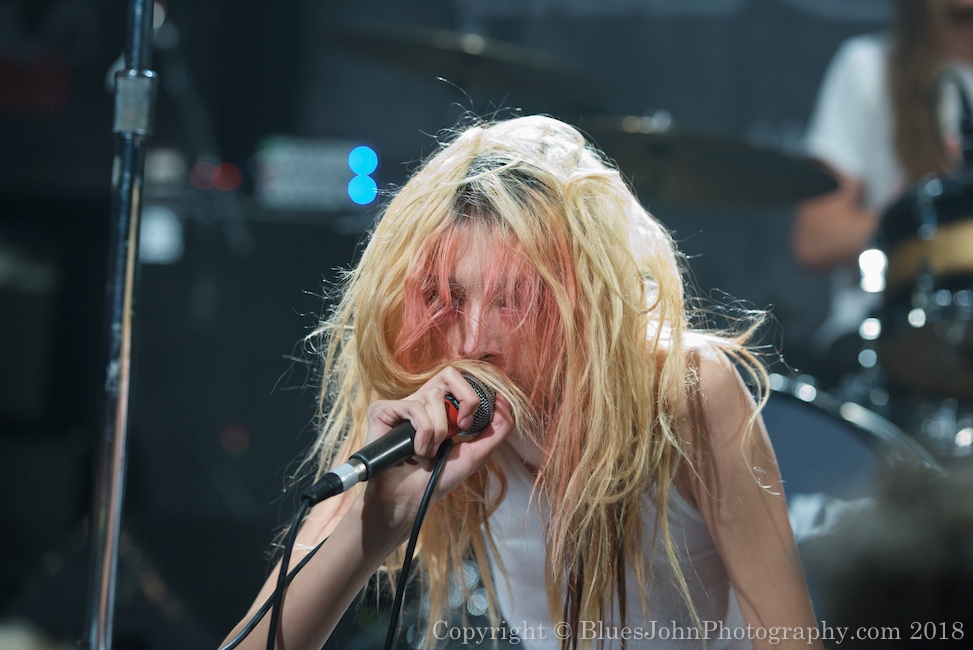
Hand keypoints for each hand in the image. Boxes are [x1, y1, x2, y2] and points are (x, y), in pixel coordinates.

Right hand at [355, 367, 513, 546]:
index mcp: (442, 408)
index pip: (462, 381)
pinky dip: (422, 433)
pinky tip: (416, 450)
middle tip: (460, 428)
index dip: (472, 396)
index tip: (469, 425)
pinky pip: (413, 407)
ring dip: (439, 431)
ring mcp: (402, 405)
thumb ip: (496, 429)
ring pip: (433, 396)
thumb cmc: (438, 479)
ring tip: (429, 452)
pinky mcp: (383, 411)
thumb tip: (505, 400)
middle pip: (450, 374)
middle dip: (464, 400)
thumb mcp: (476, 454)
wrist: (409, 499)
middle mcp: (422, 402)